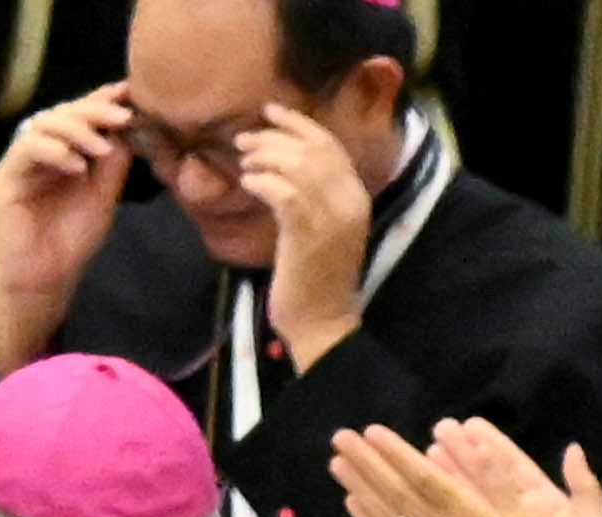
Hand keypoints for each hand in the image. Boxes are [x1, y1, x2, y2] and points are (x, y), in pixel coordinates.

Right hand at [0, 91, 127, 362]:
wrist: (46, 274)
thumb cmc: (72, 236)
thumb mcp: (103, 197)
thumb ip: (113, 166)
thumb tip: (129, 131)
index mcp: (66, 149)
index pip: (81, 115)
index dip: (102, 100)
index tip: (129, 94)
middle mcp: (42, 148)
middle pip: (62, 112)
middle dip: (94, 110)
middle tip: (123, 117)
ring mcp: (23, 159)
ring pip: (42, 124)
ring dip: (76, 130)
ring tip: (102, 148)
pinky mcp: (7, 175)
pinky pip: (25, 150)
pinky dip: (53, 152)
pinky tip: (77, 166)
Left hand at [240, 108, 373, 358]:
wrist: (322, 320)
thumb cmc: (315, 274)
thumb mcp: (322, 226)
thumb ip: (313, 192)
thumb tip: (281, 156)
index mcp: (358, 198)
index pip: (331, 146)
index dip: (298, 123)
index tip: (270, 111)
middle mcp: (350, 204)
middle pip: (311, 149)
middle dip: (272, 137)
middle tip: (243, 140)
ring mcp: (331, 218)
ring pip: (295, 165)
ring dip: (262, 158)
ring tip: (244, 165)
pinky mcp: (306, 232)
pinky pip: (280, 190)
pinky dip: (259, 181)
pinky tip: (248, 186)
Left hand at [328, 416, 596, 516]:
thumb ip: (497, 481)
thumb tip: (475, 444)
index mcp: (461, 512)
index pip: (419, 474)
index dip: (394, 452)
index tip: (372, 432)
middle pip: (393, 488)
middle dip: (365, 461)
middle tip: (341, 437)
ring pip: (383, 511)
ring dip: (358, 485)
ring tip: (337, 462)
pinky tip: (353, 502)